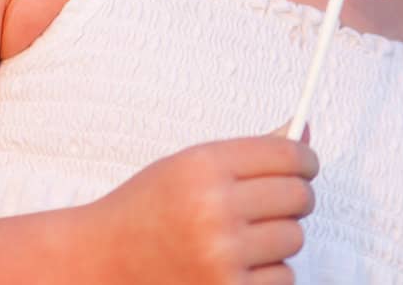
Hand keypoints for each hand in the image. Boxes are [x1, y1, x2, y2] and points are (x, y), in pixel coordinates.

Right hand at [84, 126, 318, 284]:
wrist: (97, 265)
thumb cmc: (144, 213)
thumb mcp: (188, 167)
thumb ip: (248, 153)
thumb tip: (304, 133)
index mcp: (204, 167)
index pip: (288, 156)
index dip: (305, 161)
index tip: (306, 168)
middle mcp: (214, 210)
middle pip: (299, 197)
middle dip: (295, 199)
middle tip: (275, 205)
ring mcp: (221, 257)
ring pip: (294, 239)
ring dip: (277, 240)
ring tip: (243, 239)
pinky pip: (283, 278)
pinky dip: (267, 275)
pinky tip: (236, 268)